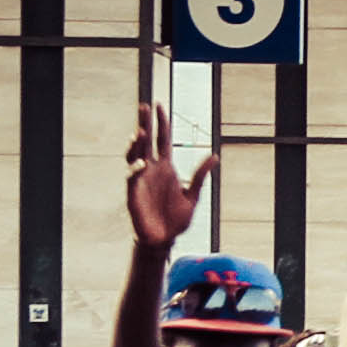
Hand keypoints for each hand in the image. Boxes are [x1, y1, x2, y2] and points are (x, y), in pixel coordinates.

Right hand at [124, 101, 217, 249]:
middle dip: (144, 123)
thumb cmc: (176, 220)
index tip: (158, 105)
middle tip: (143, 106)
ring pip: (135, 155)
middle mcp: (152, 170)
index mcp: (166, 167)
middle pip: (146, 141)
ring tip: (140, 132)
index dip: (161, 122)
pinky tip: (141, 163)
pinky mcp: (134, 193)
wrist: (164, 241)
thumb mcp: (193, 195)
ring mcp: (141, 180)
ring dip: (136, 144)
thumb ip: (200, 175)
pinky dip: (135, 169)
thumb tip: (214, 156)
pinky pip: (133, 178)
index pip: (162, 139)